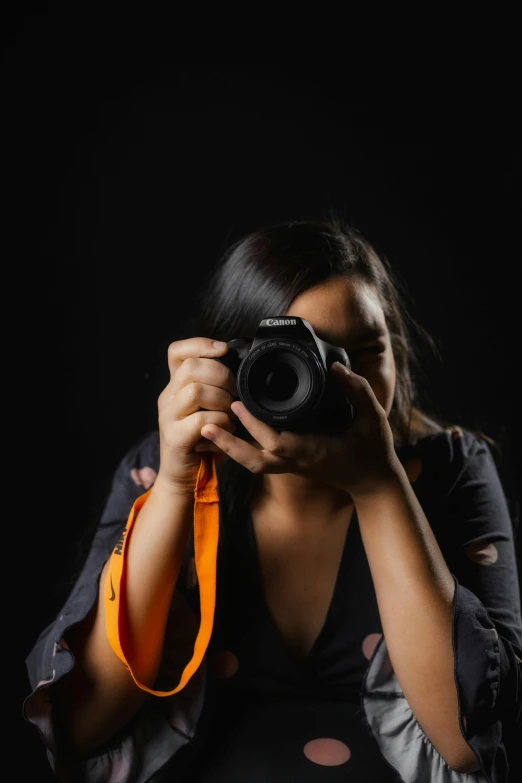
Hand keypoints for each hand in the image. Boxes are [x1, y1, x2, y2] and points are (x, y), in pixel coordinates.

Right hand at [155, 337, 237, 495]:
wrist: (184, 476)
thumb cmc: (203, 439)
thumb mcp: (206, 407)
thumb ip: (214, 386)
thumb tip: (240, 365)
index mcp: (175, 386)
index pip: (177, 352)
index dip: (200, 344)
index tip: (223, 350)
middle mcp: (168, 398)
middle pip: (191, 367)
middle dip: (221, 375)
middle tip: (235, 392)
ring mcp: (169, 417)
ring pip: (195, 391)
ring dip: (222, 400)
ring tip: (231, 413)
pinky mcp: (175, 438)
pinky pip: (201, 421)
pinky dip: (221, 422)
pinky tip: (227, 429)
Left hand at [199, 362, 401, 499]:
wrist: (373, 481)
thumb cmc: (374, 451)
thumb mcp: (373, 418)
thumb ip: (357, 390)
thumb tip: (338, 367)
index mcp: (313, 450)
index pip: (278, 441)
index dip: (255, 425)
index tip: (237, 405)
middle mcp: (297, 462)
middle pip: (254, 460)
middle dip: (229, 444)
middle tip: (206, 423)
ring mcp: (292, 467)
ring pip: (253, 464)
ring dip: (229, 449)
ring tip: (207, 429)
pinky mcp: (290, 465)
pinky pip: (259, 461)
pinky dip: (240, 451)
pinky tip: (227, 436)